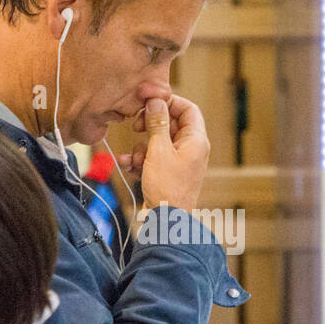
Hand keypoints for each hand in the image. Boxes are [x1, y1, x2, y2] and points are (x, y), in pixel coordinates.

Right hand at [125, 95, 208, 212]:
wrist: (166, 223)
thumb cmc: (167, 189)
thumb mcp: (159, 151)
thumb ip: (157, 124)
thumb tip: (156, 101)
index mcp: (196, 141)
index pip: (188, 109)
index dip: (169, 103)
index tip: (150, 104)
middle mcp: (190, 149)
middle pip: (170, 124)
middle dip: (149, 126)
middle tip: (135, 126)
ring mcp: (179, 162)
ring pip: (157, 142)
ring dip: (141, 147)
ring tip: (135, 159)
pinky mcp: (167, 173)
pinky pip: (152, 158)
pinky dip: (140, 161)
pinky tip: (129, 166)